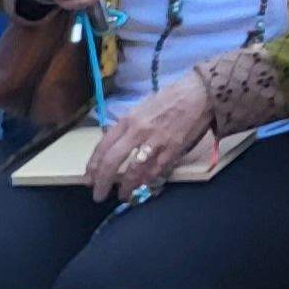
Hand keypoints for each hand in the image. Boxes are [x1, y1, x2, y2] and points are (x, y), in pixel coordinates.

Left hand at [85, 80, 214, 202]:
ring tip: (122, 195)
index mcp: (128, 120)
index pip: (102, 146)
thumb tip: (117, 143)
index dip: (93, 166)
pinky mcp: (173, 149)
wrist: (200, 93)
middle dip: (102, 182)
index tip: (88, 179)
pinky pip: (156, 170)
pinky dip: (147, 180)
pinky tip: (142, 185)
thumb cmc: (171, 97)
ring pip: (134, 171)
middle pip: (112, 162)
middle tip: (98, 195)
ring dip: (126, 187)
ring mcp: (156, 142)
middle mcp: (138, 132)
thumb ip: (129, 126)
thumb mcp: (142, 107)